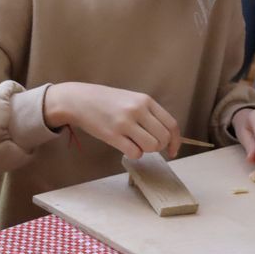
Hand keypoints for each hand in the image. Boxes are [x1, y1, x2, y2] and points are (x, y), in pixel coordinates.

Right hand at [44, 82, 180, 159]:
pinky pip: (135, 153)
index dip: (176, 141)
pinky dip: (134, 154)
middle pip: (163, 138)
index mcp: (145, 100)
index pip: (171, 124)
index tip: (173, 150)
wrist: (79, 100)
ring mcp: (125, 123)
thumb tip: (165, 135)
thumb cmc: (106, 101)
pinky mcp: (113, 135)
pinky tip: (125, 146)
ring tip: (135, 144)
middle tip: (147, 144)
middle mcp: (138, 110)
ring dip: (146, 150)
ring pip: (151, 146)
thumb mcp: (132, 99)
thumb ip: (148, 113)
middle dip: (159, 146)